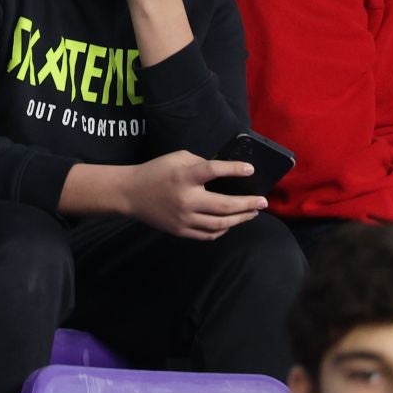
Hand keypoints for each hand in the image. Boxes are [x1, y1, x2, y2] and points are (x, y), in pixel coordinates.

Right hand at [122, 150, 265, 239]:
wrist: (129, 194)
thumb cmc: (154, 171)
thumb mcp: (175, 158)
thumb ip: (199, 162)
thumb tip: (223, 171)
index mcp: (183, 177)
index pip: (212, 171)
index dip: (233, 169)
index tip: (250, 169)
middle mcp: (185, 199)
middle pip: (224, 205)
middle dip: (248, 204)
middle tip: (263, 201)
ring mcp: (183, 218)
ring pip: (220, 224)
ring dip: (240, 218)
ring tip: (252, 212)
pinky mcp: (181, 231)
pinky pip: (209, 234)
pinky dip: (223, 229)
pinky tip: (231, 222)